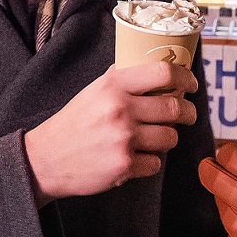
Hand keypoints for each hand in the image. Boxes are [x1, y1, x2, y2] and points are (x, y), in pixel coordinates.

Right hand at [23, 62, 196, 203]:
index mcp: (113, 86)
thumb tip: (157, 70)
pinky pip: (156, 163)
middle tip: (187, 115)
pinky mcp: (124, 166)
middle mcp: (120, 109)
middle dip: (188, 113)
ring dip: (166, 139)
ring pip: (170, 137)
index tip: (190, 84)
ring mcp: (123, 139)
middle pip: (175, 108)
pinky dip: (149, 162)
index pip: (163, 73)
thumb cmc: (73, 123)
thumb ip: (122, 81)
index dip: (185, 78)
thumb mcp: (94, 91)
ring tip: (151, 138)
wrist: (46, 158)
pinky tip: (133, 157)